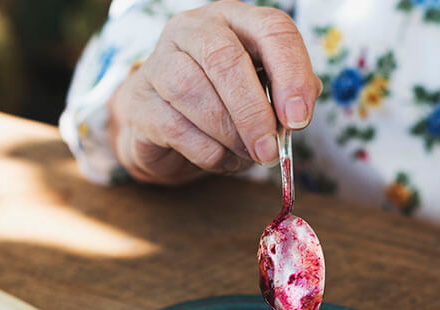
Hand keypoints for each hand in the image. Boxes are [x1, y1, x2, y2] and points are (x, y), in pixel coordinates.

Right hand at [107, 0, 320, 183]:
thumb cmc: (223, 103)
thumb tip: (296, 115)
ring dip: (229, 134)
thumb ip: (286, 95)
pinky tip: (222, 158)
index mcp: (236, 20)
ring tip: (247, 154)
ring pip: (193, 91)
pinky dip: (208, 152)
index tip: (299, 119)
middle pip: (224, 59)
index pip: (273, 29)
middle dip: (253, 112)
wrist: (163, 125)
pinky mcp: (140, 102)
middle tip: (270, 149)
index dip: (292, 74)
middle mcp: (193, 30)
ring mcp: (159, 62)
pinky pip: (176, 128)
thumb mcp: (262, 92)